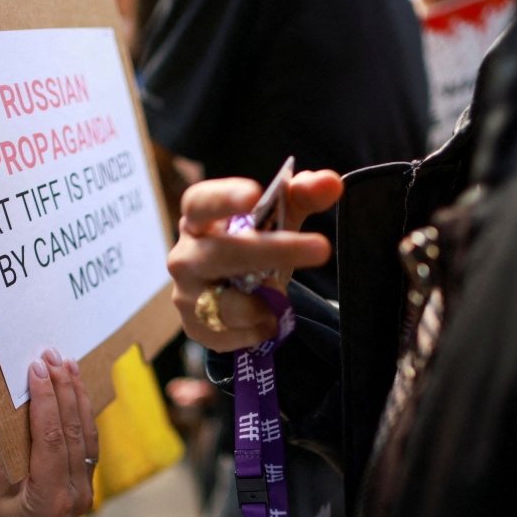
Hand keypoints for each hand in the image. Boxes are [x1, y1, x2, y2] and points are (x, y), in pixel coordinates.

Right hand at [0, 348, 97, 516]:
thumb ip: (11, 447)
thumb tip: (26, 405)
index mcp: (50, 499)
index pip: (52, 438)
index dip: (46, 399)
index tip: (38, 369)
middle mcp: (75, 496)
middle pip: (74, 432)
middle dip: (64, 390)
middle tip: (53, 357)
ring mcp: (83, 493)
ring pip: (86, 435)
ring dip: (77, 397)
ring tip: (68, 366)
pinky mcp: (83, 486)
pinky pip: (86, 445)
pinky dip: (81, 415)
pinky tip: (76, 392)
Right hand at [167, 171, 342, 351]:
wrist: (228, 298)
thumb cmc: (249, 248)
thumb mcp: (275, 221)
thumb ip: (302, 197)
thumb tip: (330, 182)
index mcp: (199, 220)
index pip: (200, 203)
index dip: (224, 199)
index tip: (255, 194)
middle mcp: (185, 256)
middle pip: (223, 253)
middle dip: (273, 251)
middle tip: (322, 248)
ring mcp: (187, 295)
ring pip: (233, 303)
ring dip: (267, 302)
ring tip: (277, 296)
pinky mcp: (196, 328)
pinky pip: (240, 334)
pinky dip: (262, 327)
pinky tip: (263, 318)